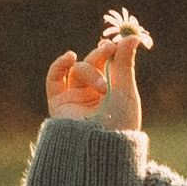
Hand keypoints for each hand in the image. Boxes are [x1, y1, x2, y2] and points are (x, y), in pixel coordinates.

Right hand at [46, 13, 149, 137]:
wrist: (101, 149)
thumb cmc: (120, 123)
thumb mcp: (125, 90)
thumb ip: (125, 62)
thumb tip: (132, 36)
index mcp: (111, 93)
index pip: (107, 65)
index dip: (109, 51)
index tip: (115, 43)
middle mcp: (92, 95)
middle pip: (92, 64)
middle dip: (100, 56)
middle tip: (109, 49)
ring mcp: (74, 99)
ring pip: (78, 70)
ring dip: (90, 71)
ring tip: (102, 87)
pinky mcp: (58, 103)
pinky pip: (54, 79)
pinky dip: (59, 65)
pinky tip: (69, 56)